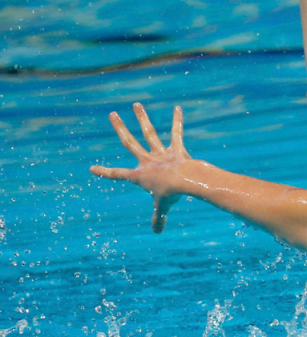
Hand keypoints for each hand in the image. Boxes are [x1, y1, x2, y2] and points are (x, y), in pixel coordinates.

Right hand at [90, 103, 190, 232]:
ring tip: (136, 104)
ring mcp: (160, 153)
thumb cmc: (171, 195)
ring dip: (142, 118)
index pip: (117, 174)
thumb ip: (159, 218)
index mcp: (139, 175)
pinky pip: (176, 132)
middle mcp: (147, 161)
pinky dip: (177, 121)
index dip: (104, 172)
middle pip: (129, 142)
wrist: (184, 181)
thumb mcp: (163, 208)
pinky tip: (178, 107)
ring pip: (148, 132)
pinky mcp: (176, 148)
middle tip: (112, 114)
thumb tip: (158, 232)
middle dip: (120, 128)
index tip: (91, 168)